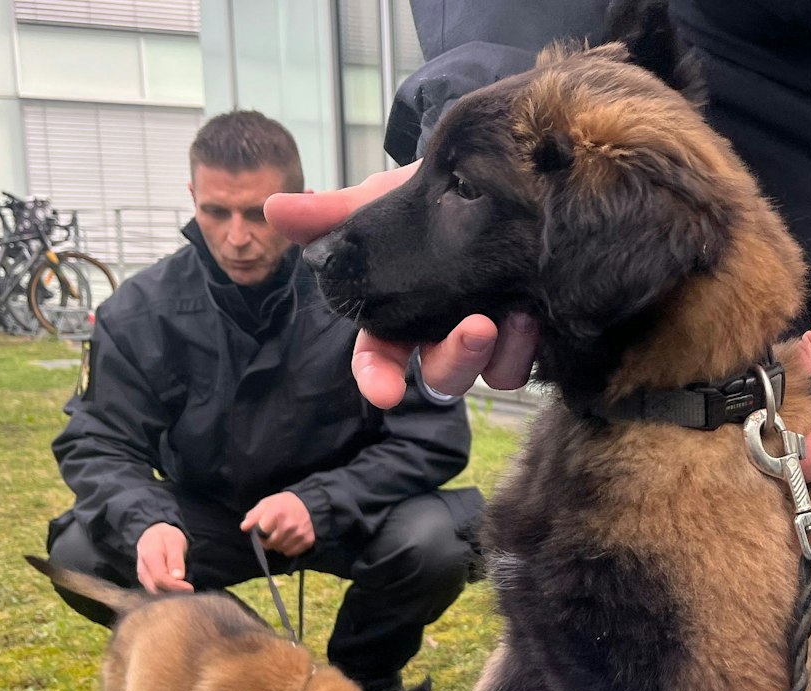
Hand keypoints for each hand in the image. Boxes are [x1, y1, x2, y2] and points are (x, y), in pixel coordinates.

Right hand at [136, 522, 190, 592]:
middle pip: (156, 589)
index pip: (160, 578)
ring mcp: (142, 576)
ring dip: (170, 594)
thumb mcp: (175, 542)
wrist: (154, 534)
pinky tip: (177, 590)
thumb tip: (178, 577)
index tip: (190, 588)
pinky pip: (155, 590)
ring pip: (155, 592)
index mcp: (149, 557)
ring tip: (184, 590)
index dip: (176, 586)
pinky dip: (166, 592)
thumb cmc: (166, 537)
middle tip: (189, 591)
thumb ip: (175, 560)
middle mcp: (143, 569)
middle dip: (173, 593)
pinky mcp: (145, 580)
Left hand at [239, 492, 315, 556]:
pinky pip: (291, 552)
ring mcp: (299, 534)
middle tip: (271, 534)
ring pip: (280, 549)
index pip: (261, 532)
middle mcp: (289, 525)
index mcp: (277, 513)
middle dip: (267, 541)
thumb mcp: (266, 504)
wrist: (308, 504)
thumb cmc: (283, 504)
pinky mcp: (308, 541)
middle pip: (270, 543)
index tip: (261, 530)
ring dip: (277, 545)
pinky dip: (288, 548)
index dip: (259, 533)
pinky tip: (289, 539)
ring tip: (281, 536)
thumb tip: (244, 527)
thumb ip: (253, 515)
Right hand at [265, 164, 540, 410]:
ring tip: (514, 314)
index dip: (378, 378)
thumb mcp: (380, 201)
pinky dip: (529, 345)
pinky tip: (536, 311)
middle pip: (440, 375)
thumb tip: (274, 208)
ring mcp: (486, 337)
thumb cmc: (426, 197)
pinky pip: (527, 360)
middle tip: (476, 327)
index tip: (384, 393)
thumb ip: (332, 214)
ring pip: (488, 375)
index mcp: (396, 316)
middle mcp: (440, 335)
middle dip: (455, 360)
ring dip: (498, 354)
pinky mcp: (525, 332)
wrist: (489, 175)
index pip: (378, 359)